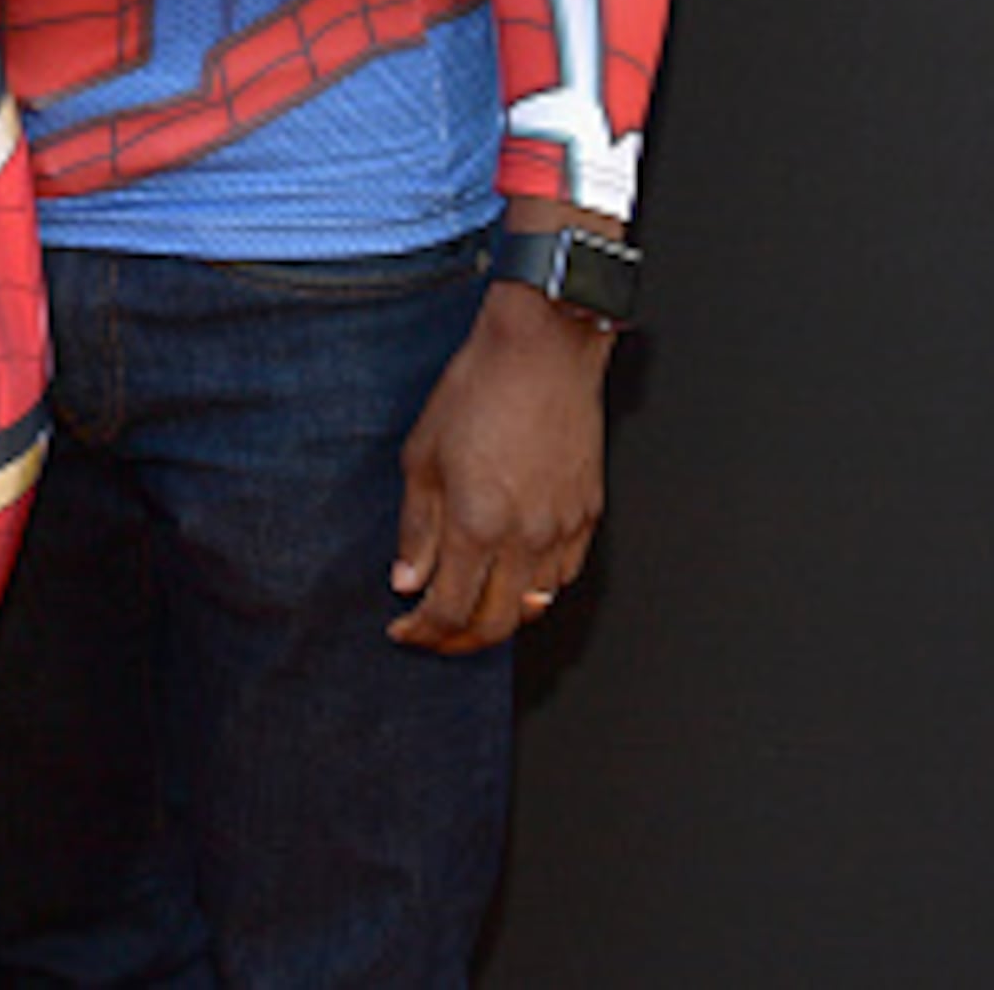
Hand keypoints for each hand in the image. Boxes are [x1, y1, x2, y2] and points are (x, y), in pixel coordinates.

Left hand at [388, 278, 614, 650]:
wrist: (542, 353)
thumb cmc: (478, 390)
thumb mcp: (422, 456)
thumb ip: (416, 528)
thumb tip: (407, 579)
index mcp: (476, 524)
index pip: (448, 609)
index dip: (422, 632)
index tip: (404, 630)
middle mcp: (525, 537)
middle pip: (497, 623)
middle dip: (458, 641)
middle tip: (433, 636)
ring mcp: (563, 529)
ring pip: (535, 605)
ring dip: (499, 617)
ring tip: (469, 607)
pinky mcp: (590, 515)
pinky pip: (564, 576)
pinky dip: (536, 590)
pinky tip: (512, 579)